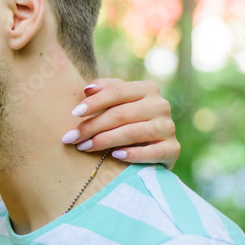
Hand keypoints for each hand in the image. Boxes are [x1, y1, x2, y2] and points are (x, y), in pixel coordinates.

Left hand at [62, 78, 179, 168]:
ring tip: (84, 147)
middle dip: (92, 126)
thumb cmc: (128, 121)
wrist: (154, 149)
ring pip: (132, 132)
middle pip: (121, 114)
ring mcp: (168, 127)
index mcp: (147, 89)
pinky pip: (152, 152)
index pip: (117, 92)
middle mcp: (161, 105)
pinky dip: (133, 154)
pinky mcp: (173, 149)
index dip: (95, 102)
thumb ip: (105, 91)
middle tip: (71, 137)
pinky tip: (115, 156)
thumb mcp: (118, 102)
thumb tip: (87, 89)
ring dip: (104, 141)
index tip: (74, 113)